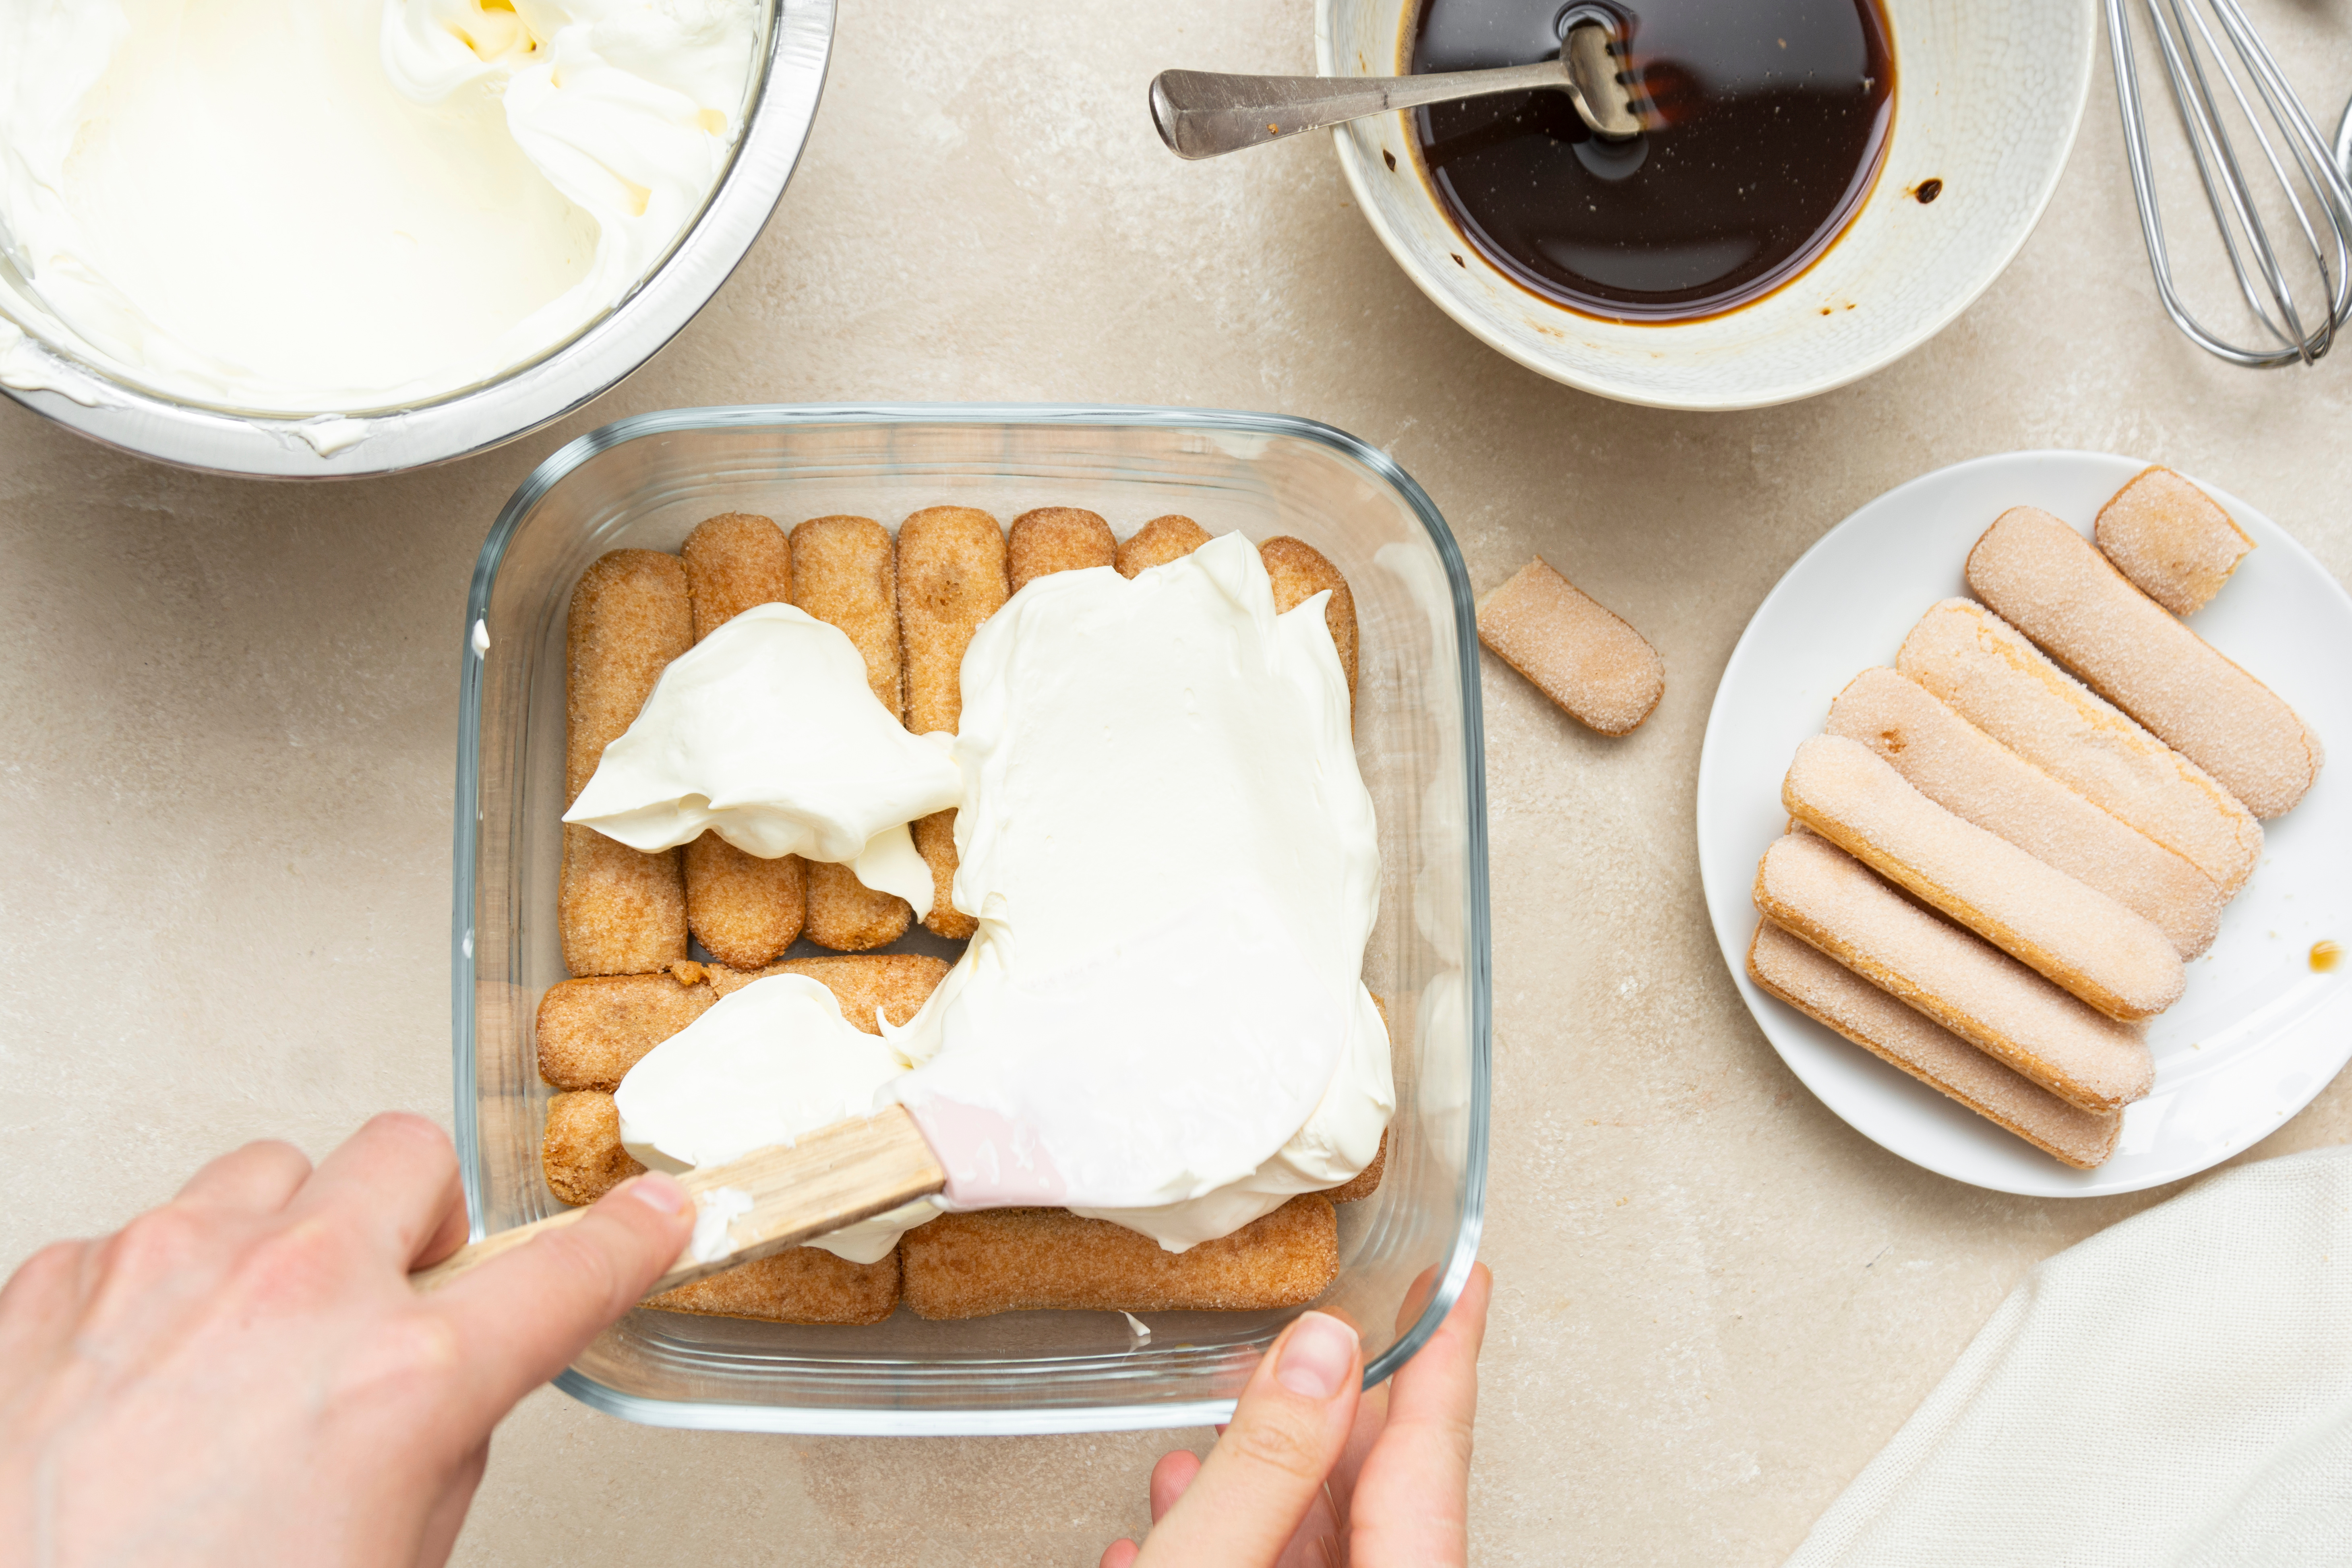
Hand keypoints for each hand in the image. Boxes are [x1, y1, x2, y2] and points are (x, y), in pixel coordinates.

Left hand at [0, 1112, 693, 1567]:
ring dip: (286, 1241)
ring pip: (269, 1175)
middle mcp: (287, 1298)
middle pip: (409, 1156)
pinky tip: (147, 1378)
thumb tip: (440, 1377)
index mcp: (399, 1381)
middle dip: (418, 1222)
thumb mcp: (389, 1556)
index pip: (567, 1269)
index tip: (652, 1216)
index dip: (629, 1240)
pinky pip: (143, 1233)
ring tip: (250, 1344)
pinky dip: (163, 1292)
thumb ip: (437, 1438)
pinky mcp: (54, 1285)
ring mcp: (160, 1273)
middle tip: (395, 1298)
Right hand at [1100, 1261, 1491, 1567]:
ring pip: (1313, 1533)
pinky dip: (1231, 1532)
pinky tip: (1173, 1503)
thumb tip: (1318, 1352)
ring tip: (1210, 1418)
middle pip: (1377, 1490)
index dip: (1447, 1357)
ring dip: (1257, 1473)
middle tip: (1311, 1329)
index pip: (1436, 1456)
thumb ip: (1264, 1468)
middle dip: (1326, 1406)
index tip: (1465, 1282)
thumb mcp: (1208, 1567)